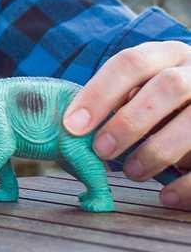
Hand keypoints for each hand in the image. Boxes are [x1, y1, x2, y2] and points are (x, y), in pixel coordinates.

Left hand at [65, 40, 190, 208]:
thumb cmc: (165, 105)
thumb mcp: (145, 92)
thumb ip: (120, 102)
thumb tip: (75, 128)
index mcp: (170, 55)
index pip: (131, 63)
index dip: (99, 93)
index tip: (72, 126)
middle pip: (168, 86)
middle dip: (129, 121)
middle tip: (101, 151)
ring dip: (157, 151)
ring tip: (132, 173)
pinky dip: (187, 183)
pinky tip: (166, 196)